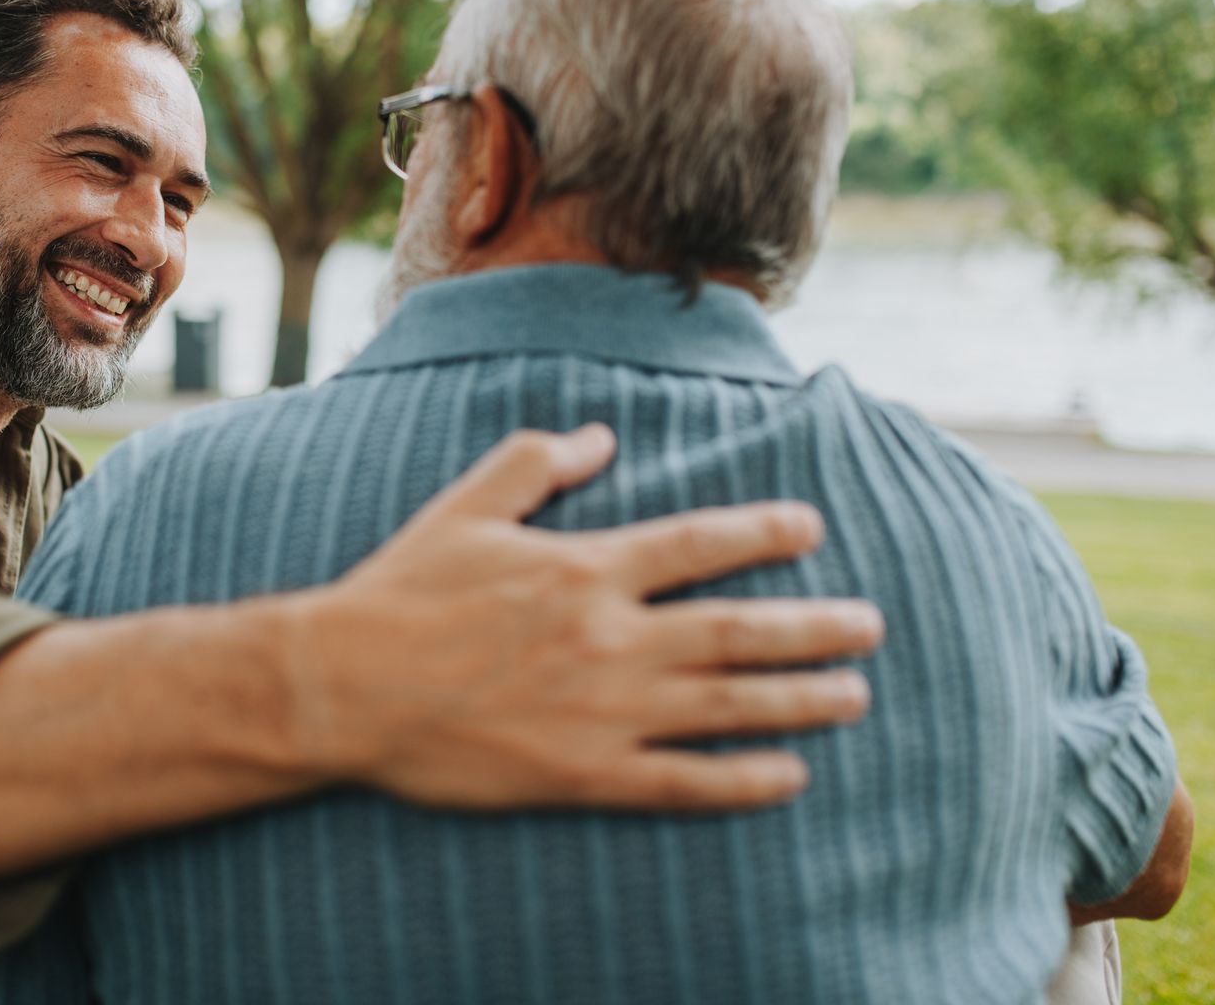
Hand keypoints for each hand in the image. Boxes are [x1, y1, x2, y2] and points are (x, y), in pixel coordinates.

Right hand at [281, 424, 882, 811]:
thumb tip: (602, 433)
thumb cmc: (402, 591)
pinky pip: (682, 780)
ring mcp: (603, 711)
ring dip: (800, 700)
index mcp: (585, 567)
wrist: (344, 686)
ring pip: (727, 705)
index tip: (811, 528)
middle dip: (814, 627)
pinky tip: (789, 777)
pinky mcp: (583, 773)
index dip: (763, 533)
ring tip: (853, 696)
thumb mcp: (467, 506)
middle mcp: (611, 637)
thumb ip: (539, 461)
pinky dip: (742, 781)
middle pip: (738, 629)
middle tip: (869, 626)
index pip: (699, 543)